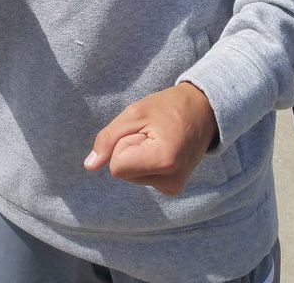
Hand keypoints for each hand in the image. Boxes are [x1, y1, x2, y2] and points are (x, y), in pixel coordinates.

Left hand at [84, 82, 217, 195]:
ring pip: (131, 175)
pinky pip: (142, 177)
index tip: (145, 129)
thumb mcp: (134, 113)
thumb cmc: (168, 106)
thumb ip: (108, 139)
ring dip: (138, 155)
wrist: (204, 110)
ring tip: (161, 138)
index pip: (117, 166)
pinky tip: (164, 149)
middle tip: (154, 132)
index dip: (123, 143)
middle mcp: (170, 181)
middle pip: (123, 172)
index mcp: (163, 161)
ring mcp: (173, 187)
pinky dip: (146, 163)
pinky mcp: (173, 188)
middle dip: (130, 149)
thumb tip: (89, 166)